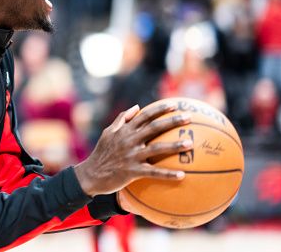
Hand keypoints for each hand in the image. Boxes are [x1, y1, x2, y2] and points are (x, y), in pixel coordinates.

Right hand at [74, 102, 191, 197]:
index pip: (144, 116)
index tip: (174, 105)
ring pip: (156, 149)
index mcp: (124, 130)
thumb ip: (122, 119)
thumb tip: (137, 107)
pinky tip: (182, 175)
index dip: (160, 109)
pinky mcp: (132, 172)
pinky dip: (168, 174)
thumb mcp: (108, 133)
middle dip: (172, 121)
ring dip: (174, 146)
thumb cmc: (102, 153)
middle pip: (154, 128)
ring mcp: (131, 156)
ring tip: (190, 143)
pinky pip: (153, 172)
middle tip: (188, 117)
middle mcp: (129, 140)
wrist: (90, 175)